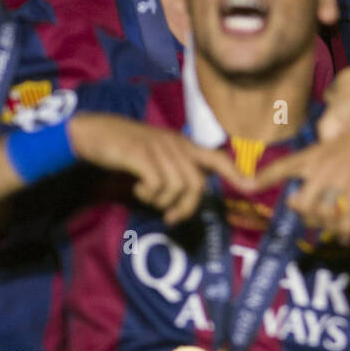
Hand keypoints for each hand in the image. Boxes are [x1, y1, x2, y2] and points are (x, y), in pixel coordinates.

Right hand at [68, 114, 252, 224]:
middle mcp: (177, 145)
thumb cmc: (130, 149)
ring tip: (147, 195)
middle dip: (185, 207)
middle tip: (170, 217)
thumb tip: (193, 193)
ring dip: (162, 201)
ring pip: (177, 187)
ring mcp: (159, 148)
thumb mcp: (159, 157)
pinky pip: (156, 184)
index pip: (217, 158)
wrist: (97, 133)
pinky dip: (148, 193)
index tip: (252, 186)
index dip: (235, 173)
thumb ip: (178, 170)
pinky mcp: (140, 154)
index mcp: (184, 145)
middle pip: (195, 185)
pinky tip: (138, 187)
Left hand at [247, 115, 349, 241]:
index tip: (244, 186)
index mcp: (315, 155)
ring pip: (322, 213)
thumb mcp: (334, 150)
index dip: (260, 178)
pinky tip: (348, 235)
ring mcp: (342, 173)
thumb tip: (300, 199)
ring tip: (336, 230)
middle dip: (308, 220)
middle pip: (301, 204)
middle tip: (320, 223)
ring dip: (328, 228)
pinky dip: (346, 230)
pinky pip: (346, 216)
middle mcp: (323, 164)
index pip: (282, 166)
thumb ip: (316, 171)